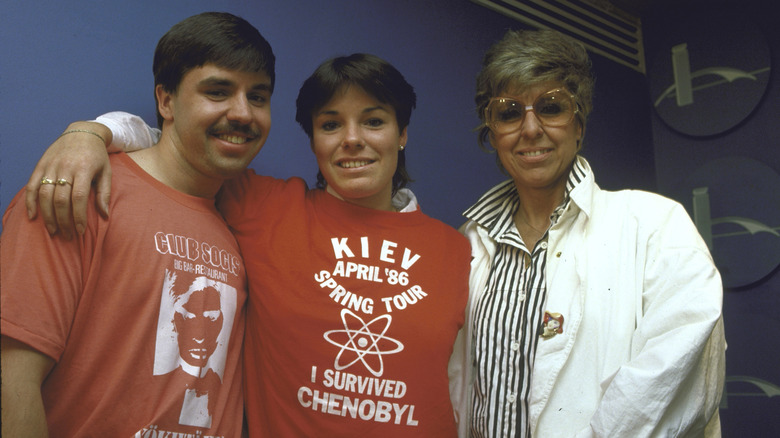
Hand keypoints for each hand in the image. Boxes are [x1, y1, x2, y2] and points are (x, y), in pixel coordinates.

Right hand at [25, 121, 112, 238]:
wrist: (82, 132)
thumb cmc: (97, 156)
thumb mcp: (107, 172)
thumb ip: (104, 193)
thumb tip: (104, 216)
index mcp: (84, 169)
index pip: (79, 197)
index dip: (79, 216)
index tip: (81, 231)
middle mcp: (65, 167)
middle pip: (60, 199)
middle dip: (63, 221)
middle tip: (68, 236)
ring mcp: (51, 166)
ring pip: (45, 194)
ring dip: (47, 216)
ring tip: (53, 231)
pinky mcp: (41, 165)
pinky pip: (32, 185)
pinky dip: (30, 202)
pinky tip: (32, 216)